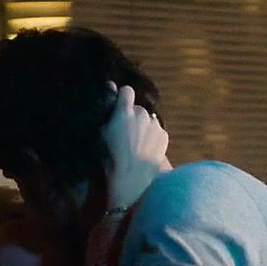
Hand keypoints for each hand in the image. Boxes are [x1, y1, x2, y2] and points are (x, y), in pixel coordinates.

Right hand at [101, 81, 168, 210]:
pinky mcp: (164, 136)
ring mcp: (155, 125)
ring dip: (143, 127)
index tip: (120, 104)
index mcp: (125, 112)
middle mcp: (143, 114)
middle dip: (133, 116)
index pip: (126, 91)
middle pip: (138, 109)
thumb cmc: (111, 157)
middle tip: (126, 133)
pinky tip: (145, 150)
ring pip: (148, 120)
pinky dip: (152, 137)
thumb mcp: (102, 132)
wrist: (133, 178)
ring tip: (136, 144)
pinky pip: (157, 131)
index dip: (123, 97)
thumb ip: (108, 110)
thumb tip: (111, 87)